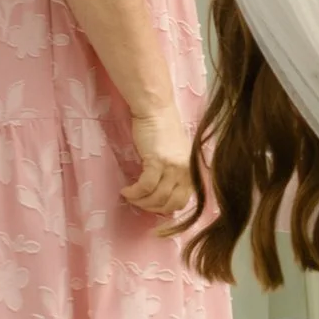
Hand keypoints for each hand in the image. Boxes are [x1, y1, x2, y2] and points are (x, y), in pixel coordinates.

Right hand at [122, 101, 197, 226]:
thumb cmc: (164, 129)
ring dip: (140, 201)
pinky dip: (134, 192)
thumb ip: (175, 173)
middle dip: (152, 208)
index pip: (183, 201)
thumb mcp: (177, 154)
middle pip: (170, 203)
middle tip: (138, 203)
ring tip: (130, 196)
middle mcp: (186, 171)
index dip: (166, 209)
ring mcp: (172, 166)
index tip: (151, 206)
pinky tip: (126, 190)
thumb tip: (164, 195)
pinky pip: (145, 186)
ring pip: (157, 197)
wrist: (155, 109)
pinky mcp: (157, 161)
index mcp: (192, 170)